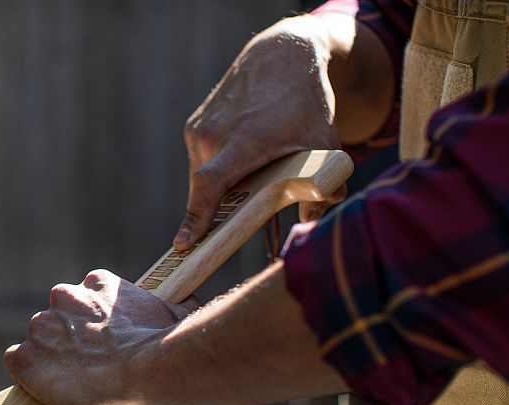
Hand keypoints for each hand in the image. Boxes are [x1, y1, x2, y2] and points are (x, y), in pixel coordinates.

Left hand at [4, 270, 198, 404]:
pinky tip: (51, 389)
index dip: (93, 326)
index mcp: (98, 284)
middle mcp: (65, 296)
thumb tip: (184, 306)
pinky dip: (30, 377)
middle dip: (71, 341)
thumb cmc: (167, 347)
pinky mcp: (26, 359)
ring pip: (39, 343)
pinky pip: (18, 364)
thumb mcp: (175, 313)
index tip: (105, 343)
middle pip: (58, 320)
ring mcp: (42, 327)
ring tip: (78, 383)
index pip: (84, 301)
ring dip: (53, 359)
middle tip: (91, 365)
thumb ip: (166, 307)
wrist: (149, 373)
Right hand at [173, 15, 345, 250]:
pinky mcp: (193, 127)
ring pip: (204, 180)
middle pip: (210, 193)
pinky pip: (202, 165)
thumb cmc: (305, 103)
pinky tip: (244, 155)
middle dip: (227, 209)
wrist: (281, 55)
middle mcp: (213, 135)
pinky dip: (220, 171)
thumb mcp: (325, 145)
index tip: (184, 244)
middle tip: (251, 208)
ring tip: (253, 171)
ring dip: (224, 189)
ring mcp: (199, 130)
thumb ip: (324, 188)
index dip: (197, 218)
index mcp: (242, 141)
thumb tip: (312, 223)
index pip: (210, 185)